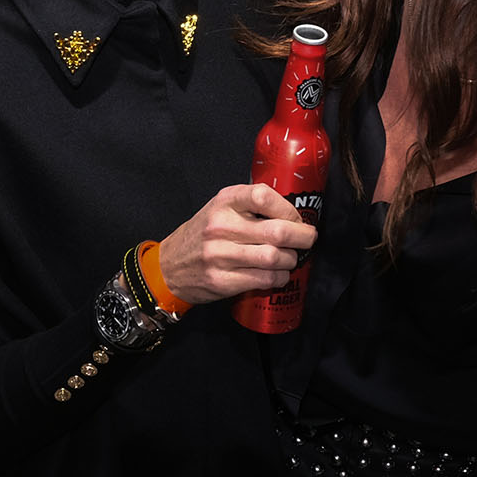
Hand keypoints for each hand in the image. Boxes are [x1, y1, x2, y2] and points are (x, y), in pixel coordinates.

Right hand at [157, 183, 317, 304]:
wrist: (168, 266)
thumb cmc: (201, 235)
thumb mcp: (219, 208)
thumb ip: (249, 205)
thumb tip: (292, 213)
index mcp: (223, 202)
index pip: (263, 196)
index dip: (288, 208)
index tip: (296, 218)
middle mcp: (221, 226)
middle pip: (277, 231)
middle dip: (302, 237)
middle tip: (308, 239)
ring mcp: (220, 255)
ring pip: (275, 257)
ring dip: (291, 260)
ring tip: (289, 258)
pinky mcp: (222, 280)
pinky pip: (265, 279)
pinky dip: (279, 277)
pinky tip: (278, 274)